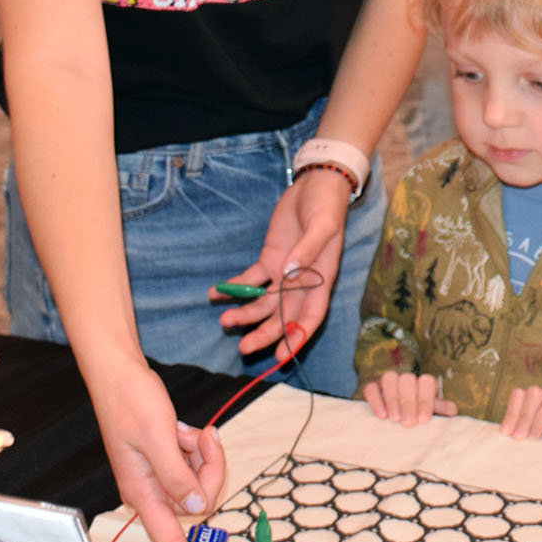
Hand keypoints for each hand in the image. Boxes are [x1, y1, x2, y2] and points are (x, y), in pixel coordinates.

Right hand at [91, 364, 225, 541]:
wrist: (120, 376)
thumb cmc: (132, 403)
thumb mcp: (158, 436)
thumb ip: (177, 474)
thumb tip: (196, 508)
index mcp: (142, 493)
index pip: (171, 541)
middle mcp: (152, 492)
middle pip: (199, 502)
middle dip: (210, 470)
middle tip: (203, 437)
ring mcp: (160, 478)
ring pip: (201, 483)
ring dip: (204, 455)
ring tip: (186, 430)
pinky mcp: (168, 463)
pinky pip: (197, 466)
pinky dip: (198, 448)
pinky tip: (183, 429)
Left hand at [216, 167, 350, 358]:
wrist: (315, 186)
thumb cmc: (326, 206)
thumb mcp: (323, 225)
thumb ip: (308, 249)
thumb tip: (291, 272)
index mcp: (321, 280)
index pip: (310, 317)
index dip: (296, 337)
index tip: (281, 355)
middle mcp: (302, 283)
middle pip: (282, 316)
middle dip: (264, 333)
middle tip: (243, 347)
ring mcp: (284, 273)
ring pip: (263, 303)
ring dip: (245, 313)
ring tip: (224, 320)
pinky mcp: (268, 259)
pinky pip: (250, 280)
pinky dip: (233, 288)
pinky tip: (215, 293)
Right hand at [363, 371, 457, 425]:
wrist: (398, 420)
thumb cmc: (419, 417)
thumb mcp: (432, 414)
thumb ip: (442, 411)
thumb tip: (453, 410)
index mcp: (424, 384)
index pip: (426, 382)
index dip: (425, 400)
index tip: (423, 419)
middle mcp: (407, 379)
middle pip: (408, 380)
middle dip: (408, 402)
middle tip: (408, 423)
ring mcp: (389, 382)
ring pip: (389, 378)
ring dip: (392, 399)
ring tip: (394, 419)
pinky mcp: (373, 388)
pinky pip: (371, 388)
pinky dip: (375, 400)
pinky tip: (381, 415)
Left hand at [499, 386, 541, 438]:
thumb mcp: (529, 436)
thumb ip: (518, 432)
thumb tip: (501, 435)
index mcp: (534, 402)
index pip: (519, 394)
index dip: (511, 412)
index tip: (506, 432)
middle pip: (534, 392)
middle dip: (524, 416)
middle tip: (519, 437)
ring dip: (541, 419)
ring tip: (535, 438)